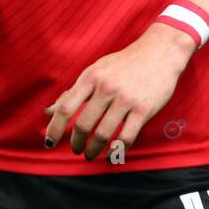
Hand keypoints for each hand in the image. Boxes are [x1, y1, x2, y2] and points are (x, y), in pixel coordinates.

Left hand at [42, 24, 195, 159]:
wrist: (159, 52)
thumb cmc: (123, 64)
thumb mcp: (95, 71)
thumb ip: (73, 92)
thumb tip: (48, 111)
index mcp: (91, 77)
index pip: (66, 107)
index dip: (55, 127)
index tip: (49, 142)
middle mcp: (106, 87)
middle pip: (84, 124)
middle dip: (76, 142)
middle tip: (76, 149)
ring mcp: (125, 99)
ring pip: (103, 134)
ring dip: (94, 150)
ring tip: (90, 154)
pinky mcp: (144, 109)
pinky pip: (126, 137)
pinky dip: (116, 151)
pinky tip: (111, 155)